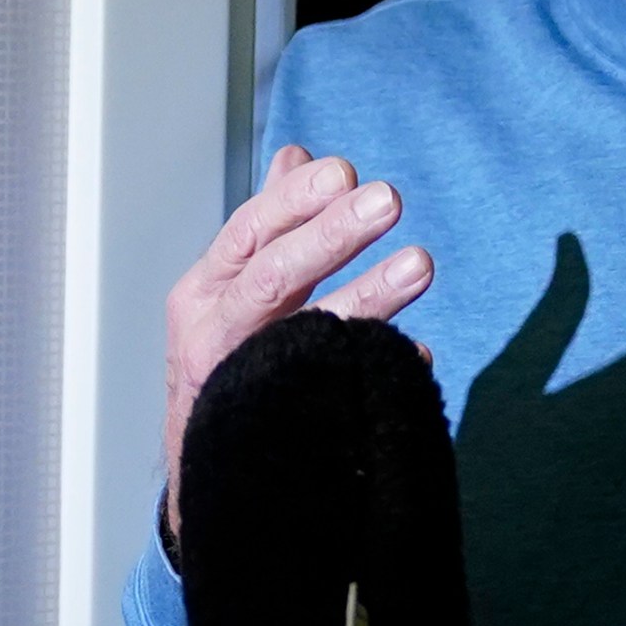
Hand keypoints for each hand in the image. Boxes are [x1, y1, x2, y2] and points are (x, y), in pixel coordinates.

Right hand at [162, 145, 433, 539]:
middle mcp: (213, 333)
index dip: (296, 200)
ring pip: (304, 330)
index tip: (345, 173)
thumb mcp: (231, 289)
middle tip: (387, 200)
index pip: (249, 230)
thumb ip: (270, 225)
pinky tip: (415, 351)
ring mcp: (238, 382)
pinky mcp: (268, 424)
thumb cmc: (223, 364)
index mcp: (205, 291)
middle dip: (331, 234)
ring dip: (368, 295)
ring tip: (420, 264)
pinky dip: (373, 365)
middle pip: (272, 274)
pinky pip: (329, 390)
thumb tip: (296, 156)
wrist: (206, 469)